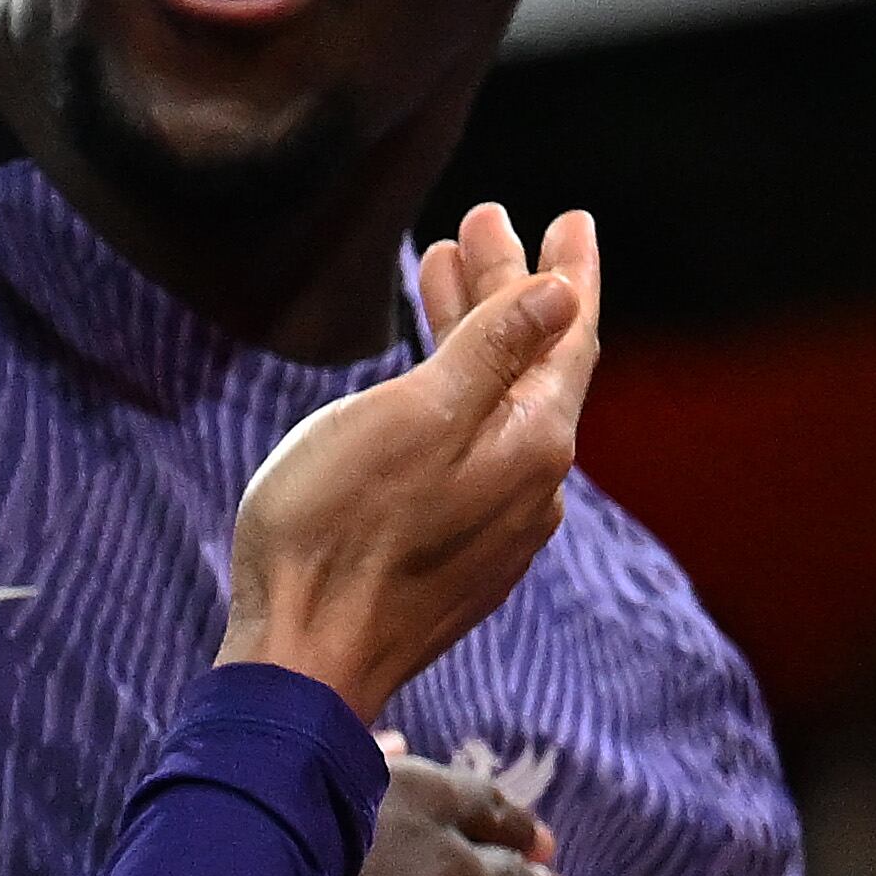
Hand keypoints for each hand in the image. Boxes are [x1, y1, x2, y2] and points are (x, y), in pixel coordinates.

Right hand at [220, 207, 599, 724]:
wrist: (305, 656)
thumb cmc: (338, 528)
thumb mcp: (412, 417)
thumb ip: (489, 352)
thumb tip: (560, 295)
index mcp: (531, 443)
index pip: (568, 336)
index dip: (567, 273)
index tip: (570, 219)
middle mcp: (531, 484)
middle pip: (533, 365)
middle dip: (511, 291)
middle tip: (483, 224)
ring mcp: (496, 522)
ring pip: (500, 404)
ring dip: (477, 336)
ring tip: (440, 278)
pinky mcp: (458, 550)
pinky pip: (476, 446)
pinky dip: (459, 392)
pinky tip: (431, 383)